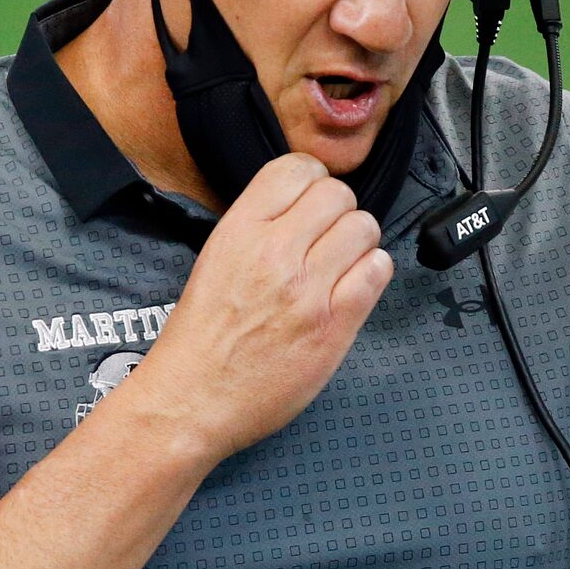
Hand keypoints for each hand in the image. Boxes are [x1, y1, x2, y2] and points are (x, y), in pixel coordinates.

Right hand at [119, 153, 391, 464]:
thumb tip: (303, 208)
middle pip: (339, 194)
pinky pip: (377, 272)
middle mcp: (275, 253)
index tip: (312, 202)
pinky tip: (353, 287)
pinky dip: (372, 274)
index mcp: (239, 230)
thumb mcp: (216, 260)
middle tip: (330, 238)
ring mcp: (307, 290)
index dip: (313, 181)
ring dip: (360, 242)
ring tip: (343, 264)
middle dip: (340, 212)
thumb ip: (258, 229)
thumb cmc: (201, 339)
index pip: (296, 168)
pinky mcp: (334, 326)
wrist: (192, 400)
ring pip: (364, 228)